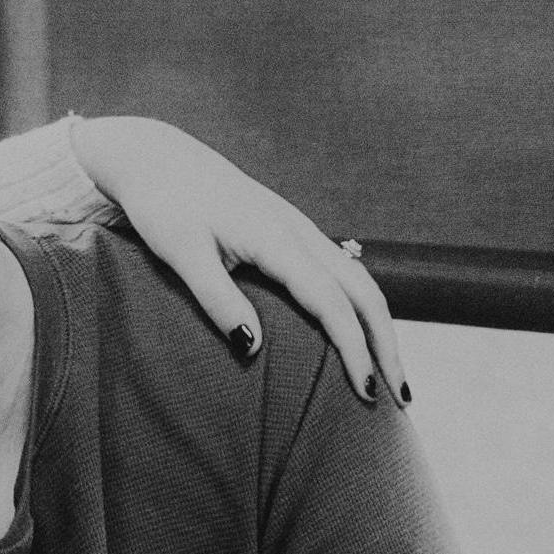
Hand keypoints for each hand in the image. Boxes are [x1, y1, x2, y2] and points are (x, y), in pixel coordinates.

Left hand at [63, 112, 405, 402]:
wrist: (152, 156)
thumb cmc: (162, 205)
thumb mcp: (181, 253)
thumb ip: (216, 299)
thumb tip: (253, 348)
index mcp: (276, 237)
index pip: (331, 301)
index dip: (353, 348)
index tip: (365, 392)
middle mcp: (298, 230)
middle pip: (364, 290)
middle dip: (386, 343)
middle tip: (401, 397)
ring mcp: (296, 226)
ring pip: (357, 278)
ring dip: (378, 325)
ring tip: (388, 373)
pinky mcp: (287, 229)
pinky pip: (338, 270)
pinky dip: (357, 305)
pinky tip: (354, 331)